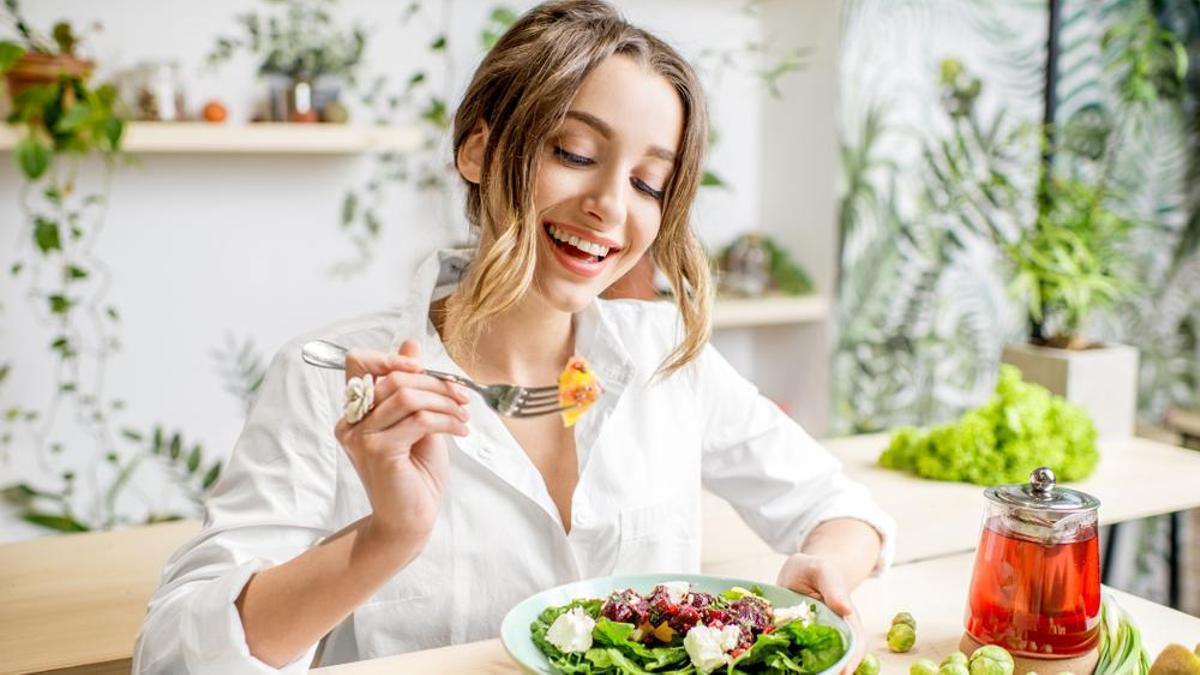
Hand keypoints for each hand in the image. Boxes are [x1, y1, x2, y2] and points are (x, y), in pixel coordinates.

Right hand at [333, 340, 469, 559]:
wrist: (411, 519)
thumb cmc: (415, 473)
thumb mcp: (418, 420)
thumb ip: (412, 386)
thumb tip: (411, 344)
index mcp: (356, 411)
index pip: (357, 362)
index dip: (389, 356)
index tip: (421, 367)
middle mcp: (351, 422)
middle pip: (393, 378)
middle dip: (435, 382)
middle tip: (461, 395)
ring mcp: (361, 437)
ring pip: (406, 396)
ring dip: (444, 401)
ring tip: (463, 414)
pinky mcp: (378, 452)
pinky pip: (418, 420)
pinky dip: (447, 420)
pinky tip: (461, 429)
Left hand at [777, 553, 866, 674]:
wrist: (800, 571)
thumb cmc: (816, 570)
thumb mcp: (823, 572)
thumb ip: (834, 589)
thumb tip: (846, 609)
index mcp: (846, 621)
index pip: (854, 645)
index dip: (851, 661)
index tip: (843, 673)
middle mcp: (831, 634)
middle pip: (835, 659)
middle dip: (829, 670)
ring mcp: (812, 639)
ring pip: (814, 660)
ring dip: (807, 669)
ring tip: (790, 674)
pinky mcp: (794, 640)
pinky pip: (792, 653)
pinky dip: (786, 661)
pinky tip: (775, 667)